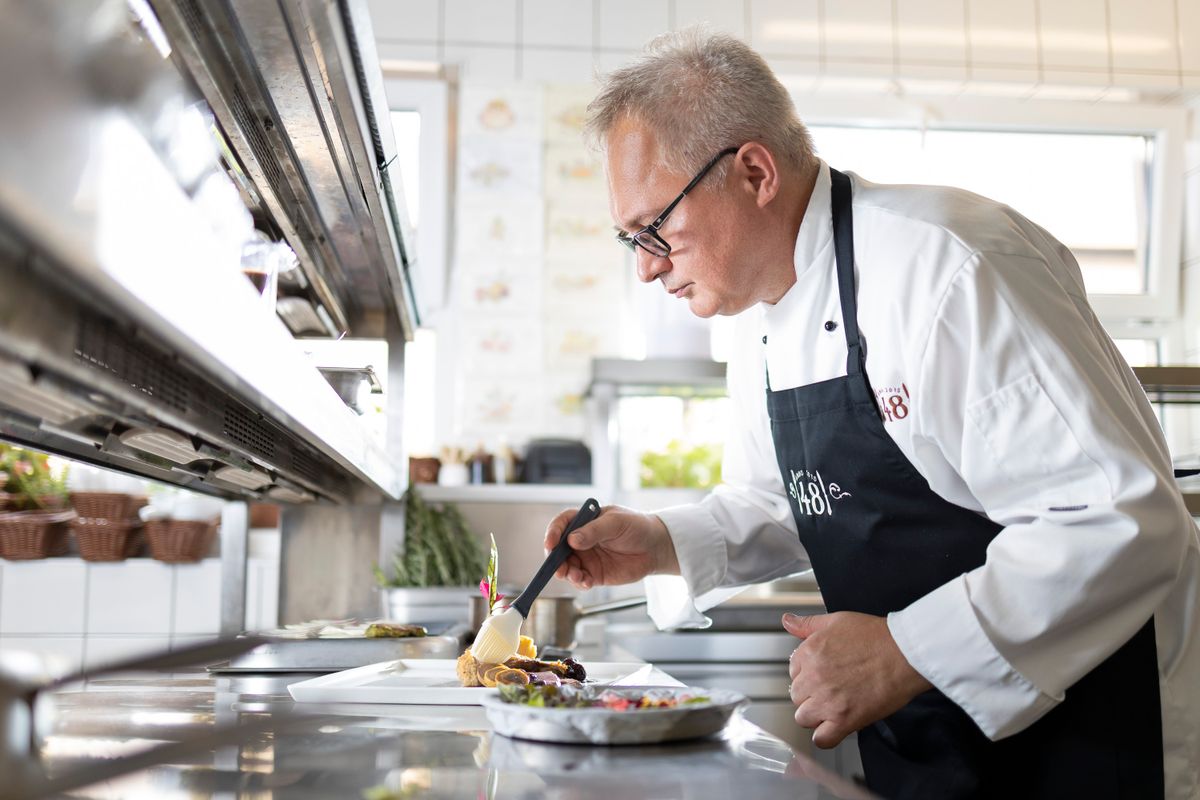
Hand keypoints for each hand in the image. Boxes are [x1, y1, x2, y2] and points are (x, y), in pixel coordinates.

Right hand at [543, 505, 678, 589]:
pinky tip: (586, 582)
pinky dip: (579, 582)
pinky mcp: (595, 574)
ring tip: (576, 576)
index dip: (553, 533)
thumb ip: (594, 531)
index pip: (561, 524)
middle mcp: (581, 540)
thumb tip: (572, 540)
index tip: (551, 543)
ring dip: (567, 573)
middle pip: (559, 549)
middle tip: (559, 568)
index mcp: (584, 521)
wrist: (655, 547)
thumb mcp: (616, 523)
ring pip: (567, 567)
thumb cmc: (636, 527)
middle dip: (555, 559)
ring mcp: (587, 557)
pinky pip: (580, 580)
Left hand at [784, 611, 931, 748]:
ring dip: (817, 715)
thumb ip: (808, 624)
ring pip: (804, 718)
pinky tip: (836, 727)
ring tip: (836, 707)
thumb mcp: (837, 621)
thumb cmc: (877, 637)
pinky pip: (821, 739)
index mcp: (809, 653)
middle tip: (833, 690)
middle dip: (811, 694)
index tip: (823, 675)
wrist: (905, 653)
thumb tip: (788, 621)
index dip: (808, 674)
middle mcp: (813, 677)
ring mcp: (827, 700)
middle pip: (797, 696)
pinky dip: (827, 737)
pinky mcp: (844, 720)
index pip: (793, 672)